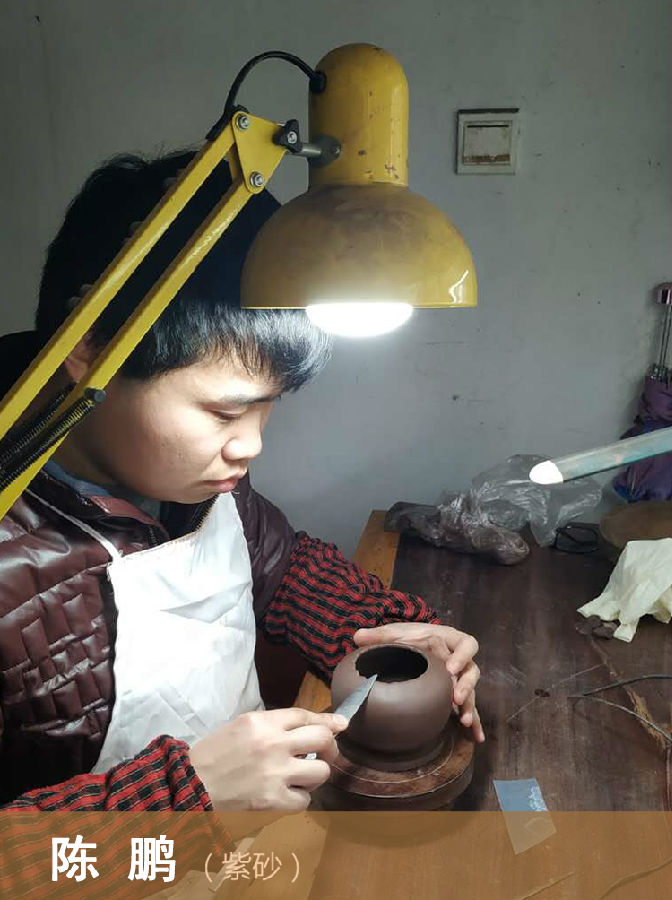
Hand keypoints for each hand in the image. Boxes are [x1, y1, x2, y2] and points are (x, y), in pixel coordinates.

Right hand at [189, 708, 347, 810]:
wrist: (189, 787)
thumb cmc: (212, 756)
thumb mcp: (240, 727)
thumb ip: (272, 726)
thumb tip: (305, 727)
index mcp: (262, 722)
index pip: (305, 715)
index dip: (327, 720)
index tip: (341, 724)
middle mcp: (273, 744)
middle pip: (323, 739)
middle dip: (330, 746)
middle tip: (324, 753)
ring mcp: (276, 773)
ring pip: (321, 771)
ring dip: (314, 775)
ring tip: (300, 777)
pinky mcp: (274, 800)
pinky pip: (305, 800)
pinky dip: (299, 798)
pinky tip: (287, 795)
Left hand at [353, 622, 483, 742]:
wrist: (415, 642)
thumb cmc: (411, 635)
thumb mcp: (397, 633)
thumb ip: (380, 635)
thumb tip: (358, 636)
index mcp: (452, 640)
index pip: (466, 645)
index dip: (461, 656)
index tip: (449, 668)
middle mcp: (461, 660)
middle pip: (472, 671)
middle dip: (466, 685)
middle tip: (456, 698)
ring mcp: (461, 678)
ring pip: (471, 692)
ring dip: (469, 706)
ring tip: (462, 720)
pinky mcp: (457, 693)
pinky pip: (470, 708)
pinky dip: (474, 722)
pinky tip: (476, 737)